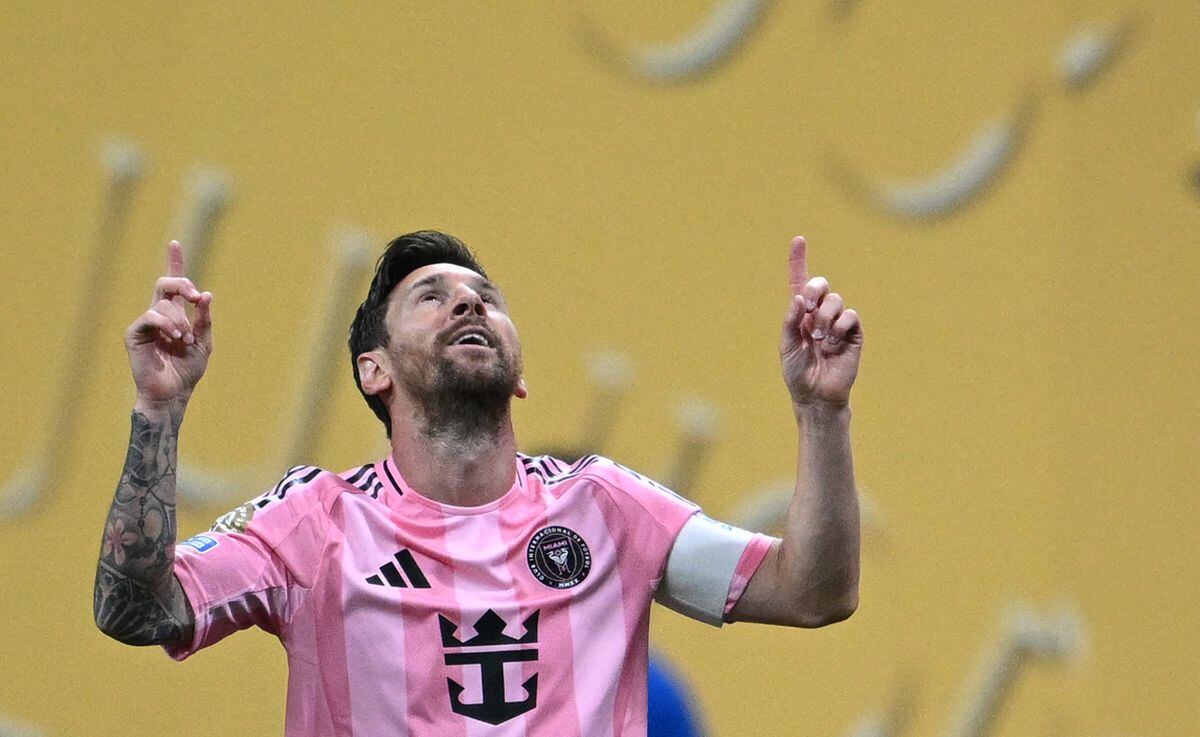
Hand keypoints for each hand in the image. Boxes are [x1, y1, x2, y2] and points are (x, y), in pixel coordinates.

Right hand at [124, 240, 212, 404]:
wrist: (173, 393)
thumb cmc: (187, 370)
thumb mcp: (204, 342)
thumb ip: (205, 320)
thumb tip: (207, 295)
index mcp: (175, 314)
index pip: (173, 284)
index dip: (173, 263)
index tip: (174, 243)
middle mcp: (158, 314)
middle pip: (166, 284)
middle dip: (183, 285)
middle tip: (197, 298)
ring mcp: (145, 323)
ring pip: (163, 304)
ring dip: (180, 321)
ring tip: (185, 341)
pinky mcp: (134, 333)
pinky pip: (150, 316)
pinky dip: (166, 325)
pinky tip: (174, 339)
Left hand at [780, 236, 862, 407]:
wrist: (816, 395)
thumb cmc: (797, 372)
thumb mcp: (786, 346)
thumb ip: (790, 320)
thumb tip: (799, 297)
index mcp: (800, 314)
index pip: (800, 281)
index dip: (798, 260)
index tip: (798, 239)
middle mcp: (819, 314)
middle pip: (821, 284)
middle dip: (814, 290)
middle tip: (807, 308)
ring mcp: (838, 322)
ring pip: (836, 300)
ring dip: (824, 319)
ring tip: (819, 341)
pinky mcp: (853, 333)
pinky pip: (850, 316)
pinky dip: (839, 327)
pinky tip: (833, 345)